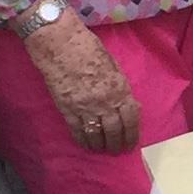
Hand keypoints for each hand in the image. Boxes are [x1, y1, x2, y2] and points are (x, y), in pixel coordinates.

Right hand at [22, 10, 139, 152]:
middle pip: (114, 130)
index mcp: (119, 88)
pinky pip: (77, 130)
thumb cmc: (88, 48)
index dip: (132, 134)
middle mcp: (105, 101)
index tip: (131, 143)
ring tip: (102, 149)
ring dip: (100, 145)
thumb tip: (126, 104)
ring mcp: (85, 107)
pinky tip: (86, 144)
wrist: (60, 43)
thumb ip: (119, 87)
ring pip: (96, 134)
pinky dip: (83, 140)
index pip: (131, 119)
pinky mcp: (66, 108)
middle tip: (116, 150)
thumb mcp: (113, 66)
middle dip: (116, 143)